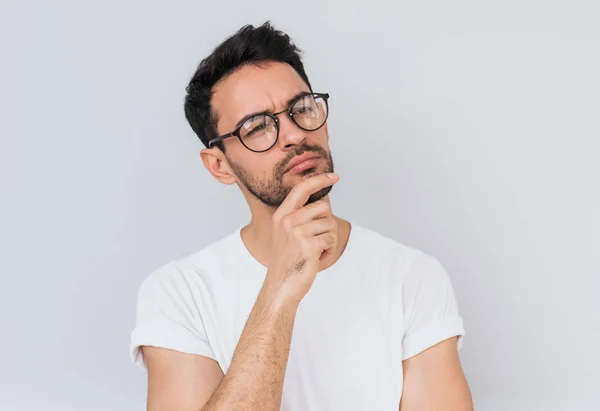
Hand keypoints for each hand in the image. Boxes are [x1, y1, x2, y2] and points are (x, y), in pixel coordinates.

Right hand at [265, 172, 339, 302]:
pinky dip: (329, 250)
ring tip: (315, 250)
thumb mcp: (287, 233)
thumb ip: (301, 216)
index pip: (302, 188)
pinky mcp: (308, 245)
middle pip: (324, 207)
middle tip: (317, 239)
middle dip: (327, 223)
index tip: (334, 177)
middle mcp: (287, 220)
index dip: (319, 180)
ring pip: (330, 224)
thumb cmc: (288, 260)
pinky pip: (331, 239)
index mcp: (281, 215)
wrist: (281, 285)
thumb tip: (325, 201)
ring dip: (329, 239)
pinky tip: (317, 258)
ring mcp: (297, 232)